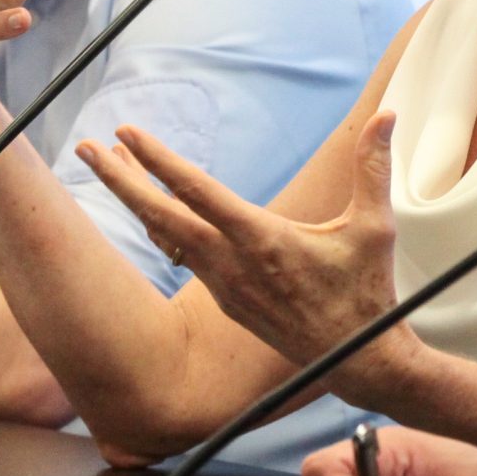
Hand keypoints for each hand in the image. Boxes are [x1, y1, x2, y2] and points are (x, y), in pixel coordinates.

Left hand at [79, 110, 403, 372]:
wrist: (356, 359)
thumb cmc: (366, 292)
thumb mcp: (375, 228)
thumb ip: (374, 168)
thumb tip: (389, 115)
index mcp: (263, 240)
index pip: (198, 192)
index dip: (159, 161)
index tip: (128, 133)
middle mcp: (234, 263)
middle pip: (161, 215)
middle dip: (120, 180)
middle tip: (87, 147)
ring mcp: (225, 284)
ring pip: (167, 235)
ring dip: (137, 199)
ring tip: (111, 164)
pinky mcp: (227, 299)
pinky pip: (183, 256)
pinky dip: (162, 227)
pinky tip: (153, 210)